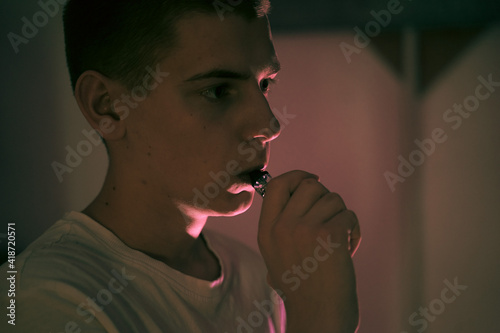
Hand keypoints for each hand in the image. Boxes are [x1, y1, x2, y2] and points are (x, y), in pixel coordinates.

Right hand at [257, 170, 360, 332]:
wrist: (318, 317)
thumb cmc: (303, 289)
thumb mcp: (277, 255)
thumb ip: (282, 224)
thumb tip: (305, 188)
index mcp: (266, 231)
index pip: (277, 184)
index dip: (297, 175)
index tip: (313, 180)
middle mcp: (282, 226)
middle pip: (309, 185)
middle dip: (326, 199)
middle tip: (330, 220)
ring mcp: (304, 229)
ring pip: (333, 199)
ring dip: (341, 217)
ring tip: (338, 242)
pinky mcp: (328, 235)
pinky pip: (348, 215)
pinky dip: (353, 230)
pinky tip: (347, 250)